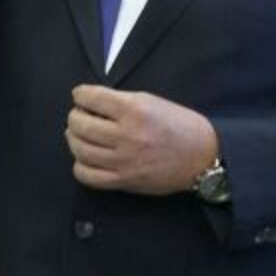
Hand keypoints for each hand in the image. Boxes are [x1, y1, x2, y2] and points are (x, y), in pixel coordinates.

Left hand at [66, 85, 218, 195]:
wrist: (202, 156)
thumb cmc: (179, 125)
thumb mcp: (152, 101)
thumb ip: (122, 102)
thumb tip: (92, 103)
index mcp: (135, 110)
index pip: (92, 98)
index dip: (80, 95)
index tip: (80, 96)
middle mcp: (126, 135)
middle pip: (80, 124)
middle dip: (74, 116)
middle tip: (79, 115)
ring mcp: (123, 160)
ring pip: (80, 150)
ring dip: (73, 139)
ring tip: (78, 135)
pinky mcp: (124, 180)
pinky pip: (88, 176)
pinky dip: (80, 166)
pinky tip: (85, 159)